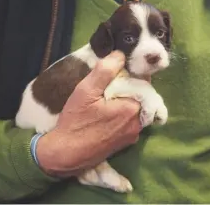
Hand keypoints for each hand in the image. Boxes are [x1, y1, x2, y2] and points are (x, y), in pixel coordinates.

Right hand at [36, 51, 141, 177]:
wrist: (67, 153)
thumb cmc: (76, 121)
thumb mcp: (86, 91)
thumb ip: (105, 71)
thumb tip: (120, 55)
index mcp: (132, 109)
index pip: (143, 84)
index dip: (131, 76)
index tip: (118, 74)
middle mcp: (138, 124)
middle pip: (140, 98)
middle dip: (128, 89)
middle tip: (109, 88)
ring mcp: (132, 136)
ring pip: (135, 111)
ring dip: (125, 103)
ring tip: (107, 101)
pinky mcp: (125, 144)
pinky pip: (130, 123)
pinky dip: (123, 115)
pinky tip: (107, 116)